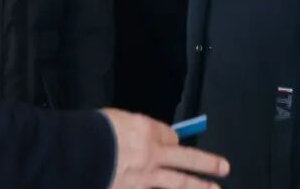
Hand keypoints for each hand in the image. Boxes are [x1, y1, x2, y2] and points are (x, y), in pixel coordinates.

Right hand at [101, 109, 228, 188]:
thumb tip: (145, 136)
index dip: (172, 140)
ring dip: (198, 187)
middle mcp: (152, 153)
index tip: (173, 143)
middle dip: (207, 163)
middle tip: (224, 167)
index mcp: (146, 130)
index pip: (170, 135)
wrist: (75, 153)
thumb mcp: (116, 118)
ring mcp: (145, 177)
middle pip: (186, 158)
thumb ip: (133, 128)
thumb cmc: (92, 131)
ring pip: (178, 183)